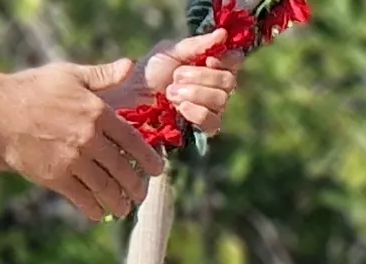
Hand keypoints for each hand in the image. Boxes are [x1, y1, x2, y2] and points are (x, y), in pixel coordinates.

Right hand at [0, 59, 166, 219]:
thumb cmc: (33, 89)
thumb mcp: (69, 75)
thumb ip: (102, 76)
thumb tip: (129, 66)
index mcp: (98, 113)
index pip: (134, 141)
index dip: (149, 159)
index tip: (158, 170)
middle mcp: (89, 138)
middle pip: (124, 169)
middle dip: (137, 187)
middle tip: (140, 195)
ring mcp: (73, 159)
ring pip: (106, 188)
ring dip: (118, 202)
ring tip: (124, 208)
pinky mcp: (55, 176)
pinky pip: (82, 198)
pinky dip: (93, 209)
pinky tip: (98, 213)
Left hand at [123, 29, 244, 133]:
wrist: (131, 98)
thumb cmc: (149, 72)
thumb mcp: (170, 51)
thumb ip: (197, 44)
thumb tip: (223, 34)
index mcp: (210, 64)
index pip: (234, 60)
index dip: (225, 60)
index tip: (207, 60)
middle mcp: (216, 86)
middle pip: (229, 81)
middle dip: (200, 77)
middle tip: (175, 77)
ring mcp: (212, 108)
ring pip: (221, 100)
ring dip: (193, 94)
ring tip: (171, 93)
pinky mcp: (203, 128)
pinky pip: (213, 122)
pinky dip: (196, 112)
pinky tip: (180, 108)